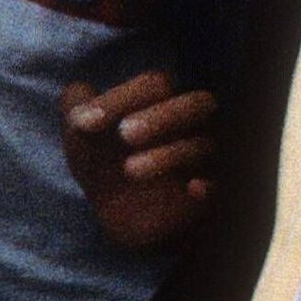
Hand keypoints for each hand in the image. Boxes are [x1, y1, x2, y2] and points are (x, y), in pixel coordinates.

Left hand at [59, 70, 217, 248]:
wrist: (120, 215)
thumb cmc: (105, 163)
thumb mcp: (82, 139)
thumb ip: (76, 109)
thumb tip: (77, 90)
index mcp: (162, 101)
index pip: (153, 85)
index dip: (118, 99)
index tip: (80, 122)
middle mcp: (191, 123)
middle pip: (197, 104)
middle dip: (161, 117)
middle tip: (124, 134)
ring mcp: (205, 157)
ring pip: (202, 145)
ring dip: (167, 155)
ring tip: (129, 170)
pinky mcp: (211, 192)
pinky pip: (224, 185)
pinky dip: (212, 185)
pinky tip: (193, 188)